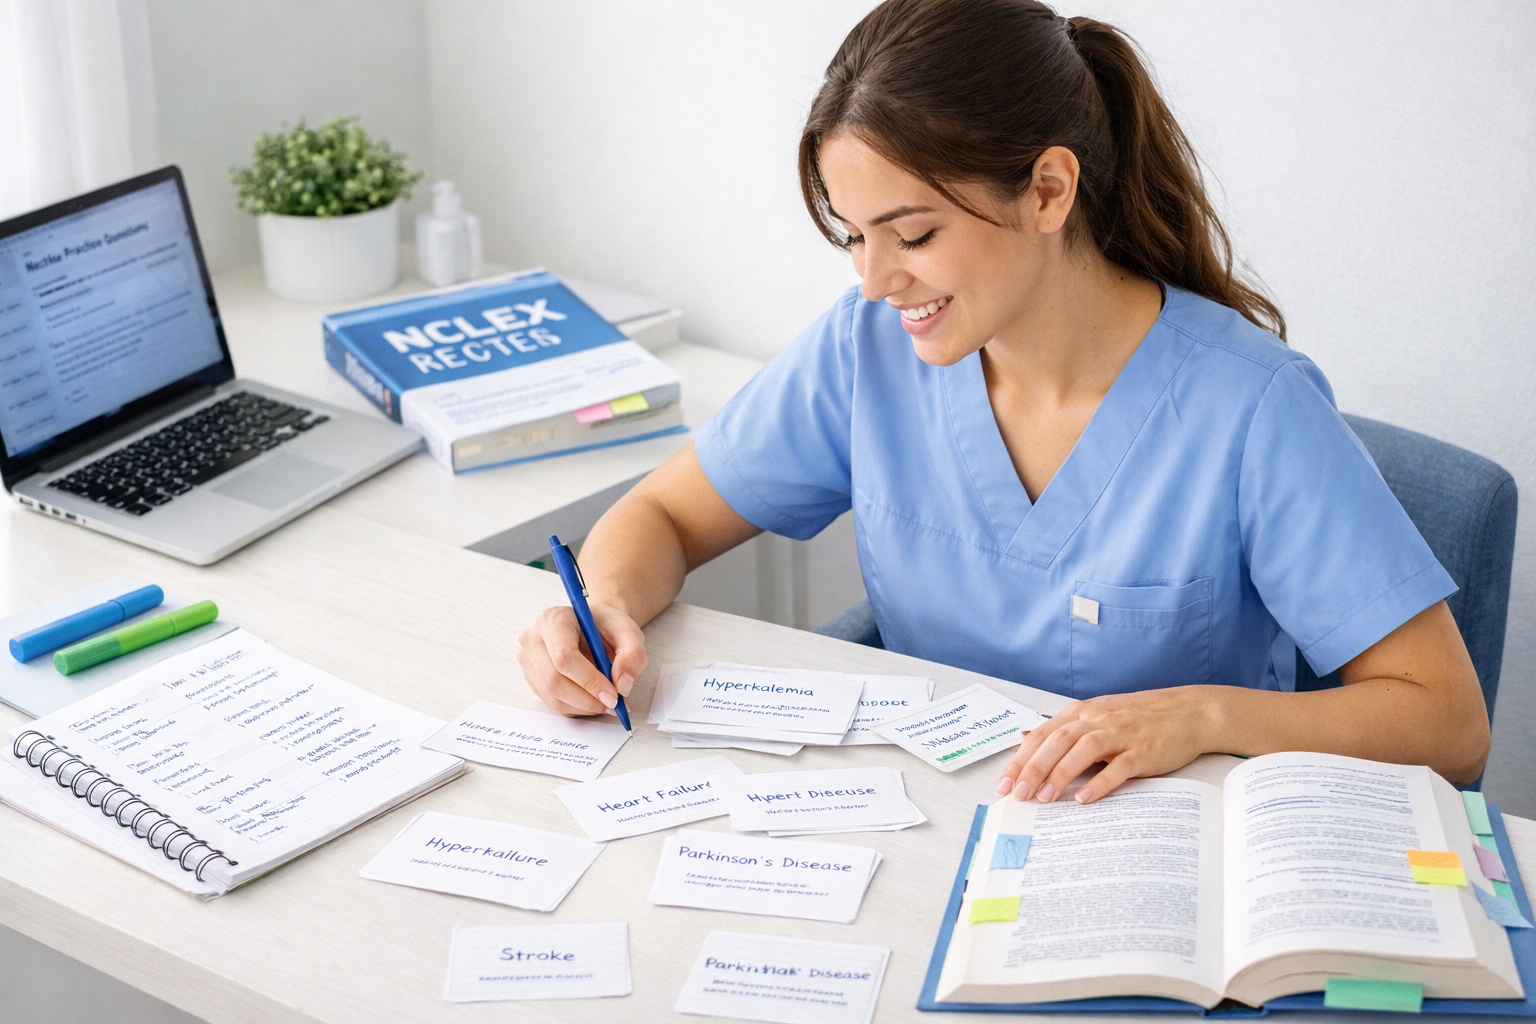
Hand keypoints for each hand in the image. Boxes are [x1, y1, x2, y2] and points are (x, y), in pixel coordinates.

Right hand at [516, 602, 646, 717]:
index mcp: (554, 619)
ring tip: (606, 702)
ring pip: (553, 696)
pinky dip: (577, 707)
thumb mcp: (628, 632)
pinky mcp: (532, 677)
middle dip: (587, 699)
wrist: (592, 628)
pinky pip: (552, 702)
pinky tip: (592, 699)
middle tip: (613, 704)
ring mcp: (529, 659)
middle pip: (554, 680)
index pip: (564, 657)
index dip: (589, 681)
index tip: (613, 694)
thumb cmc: (605, 626)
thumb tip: (622, 685)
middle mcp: (534, 638)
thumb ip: (632, 655)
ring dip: (584, 706)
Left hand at [994, 686, 1218, 803]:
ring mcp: (1121, 734)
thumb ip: (1067, 730)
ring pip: (1083, 750)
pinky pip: (1119, 767)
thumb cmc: (1140, 718)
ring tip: (1045, 799)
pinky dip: (1100, 783)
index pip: (1042, 735)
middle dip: (1033, 769)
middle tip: (1018, 795)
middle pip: (1057, 741)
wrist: (1189, 712)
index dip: (1020, 759)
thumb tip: (1029, 743)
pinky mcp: (1144, 751)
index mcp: (1082, 712)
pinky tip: (1084, 799)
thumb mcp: (1098, 716)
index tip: (1005, 784)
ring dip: (1060, 774)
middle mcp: (1097, 719)